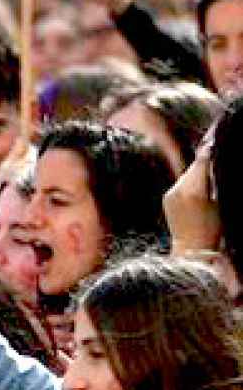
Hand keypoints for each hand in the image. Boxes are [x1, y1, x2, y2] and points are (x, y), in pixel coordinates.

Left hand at [166, 139, 220, 254]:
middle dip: (205, 163)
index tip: (214, 140)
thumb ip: (215, 179)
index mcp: (195, 191)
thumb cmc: (214, 229)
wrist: (192, 249)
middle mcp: (179, 190)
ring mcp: (171, 194)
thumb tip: (212, 158)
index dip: (210, 149)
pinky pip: (181, 184)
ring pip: (187, 174)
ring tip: (209, 183)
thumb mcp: (221, 203)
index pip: (203, 161)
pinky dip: (190, 184)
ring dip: (197, 174)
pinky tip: (198, 193)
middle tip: (216, 156)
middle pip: (194, 166)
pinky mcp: (167, 198)